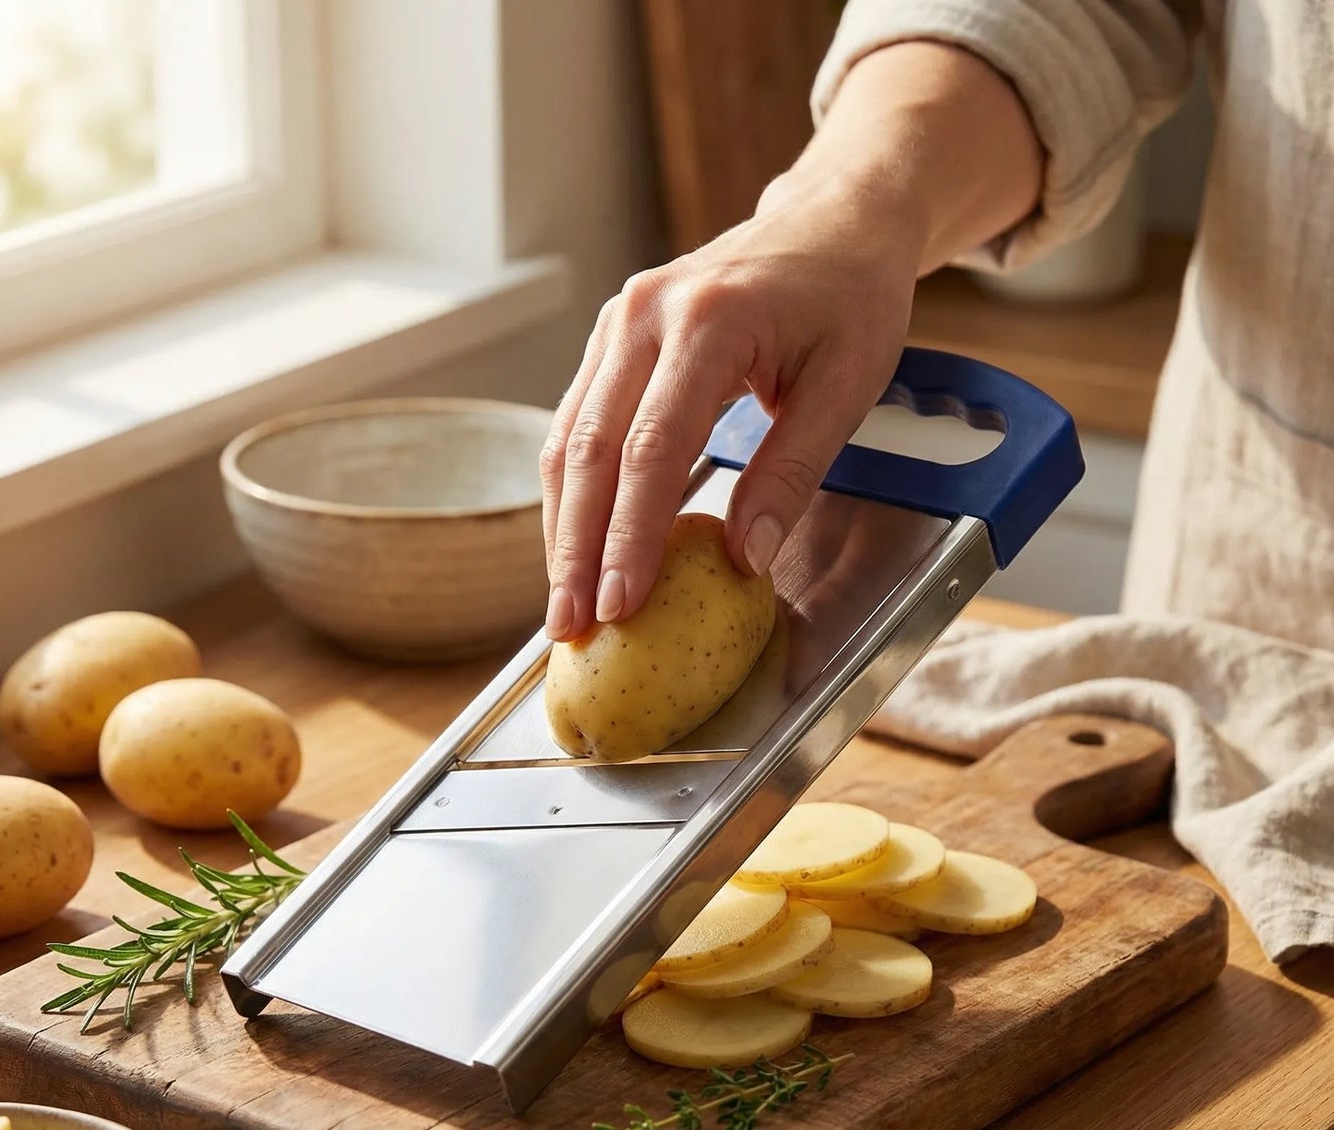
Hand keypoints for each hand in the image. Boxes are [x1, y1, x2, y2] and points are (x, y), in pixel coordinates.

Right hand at [538, 37, 1043, 642]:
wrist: (833, 219)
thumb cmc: (850, 298)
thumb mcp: (848, 385)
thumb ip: (791, 472)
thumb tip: (742, 561)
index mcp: (708, 322)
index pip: (653, 449)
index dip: (631, 537)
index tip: (622, 605)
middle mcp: (645, 315)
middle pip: (590, 451)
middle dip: (576, 550)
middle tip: (571, 626)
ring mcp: (619, 323)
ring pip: (569, 441)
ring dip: (563, 530)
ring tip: (565, 604)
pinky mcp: (612, 339)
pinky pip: (577, 424)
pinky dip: (573, 493)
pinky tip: (576, 546)